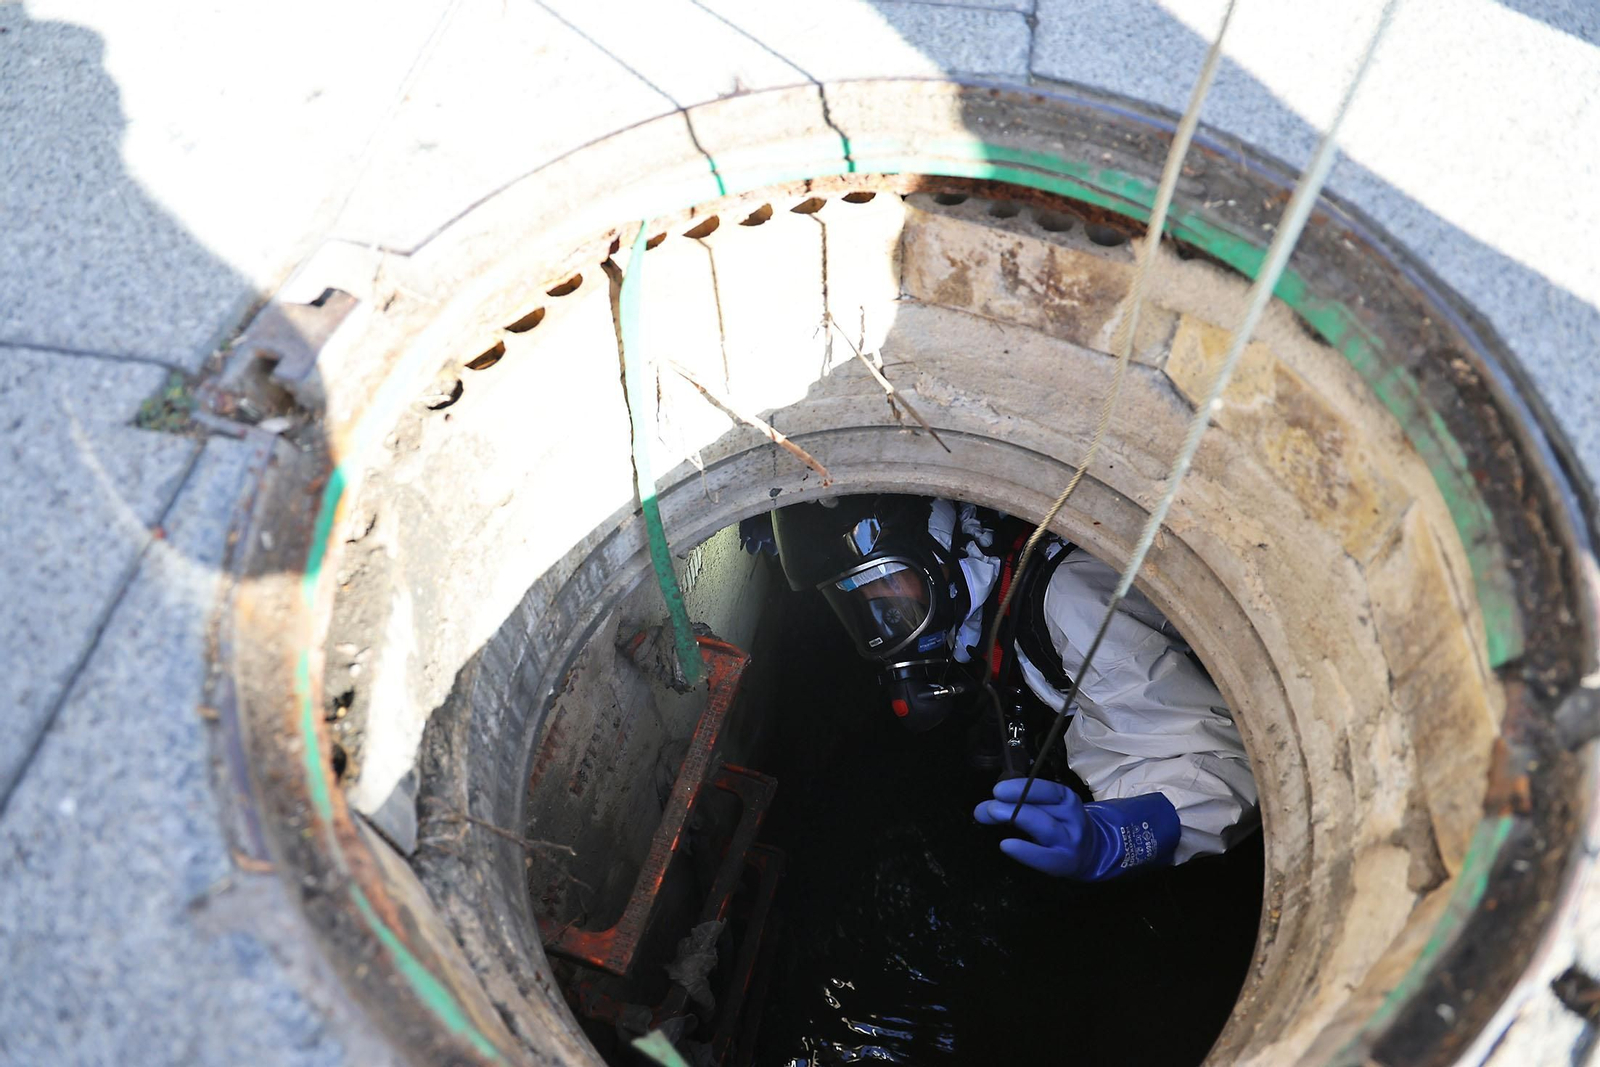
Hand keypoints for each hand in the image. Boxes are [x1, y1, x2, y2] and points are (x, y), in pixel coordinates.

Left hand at [974, 779, 1179, 880]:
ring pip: (1045, 827)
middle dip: (1014, 804)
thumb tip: (981, 809)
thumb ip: (1016, 805)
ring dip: (1017, 818)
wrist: (1092, 852)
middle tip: (989, 806)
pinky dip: (1024, 850)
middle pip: (1044, 807)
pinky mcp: (1063, 862)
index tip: (997, 790)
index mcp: (1066, 799)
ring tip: (992, 815)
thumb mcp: (1045, 808)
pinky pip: (1044, 857)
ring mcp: (1069, 841)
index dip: (1021, 788)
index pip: (1047, 789)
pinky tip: (1006, 845)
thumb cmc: (1060, 825)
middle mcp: (1071, 817)